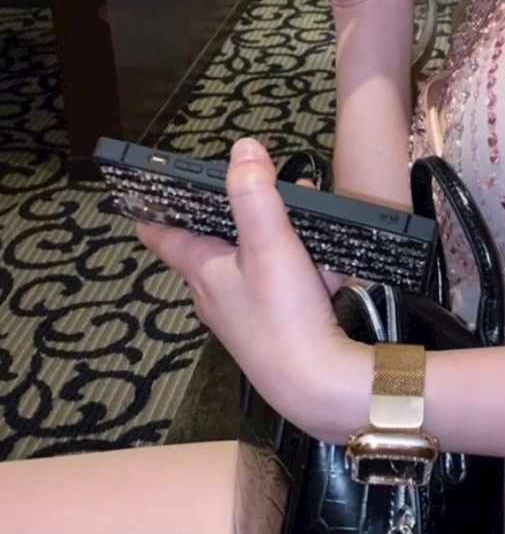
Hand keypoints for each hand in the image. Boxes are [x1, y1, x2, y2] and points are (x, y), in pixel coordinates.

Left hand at [135, 138, 370, 440]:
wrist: (318, 384)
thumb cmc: (283, 317)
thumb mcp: (270, 244)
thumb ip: (255, 193)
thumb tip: (243, 149)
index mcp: (202, 270)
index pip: (163, 234)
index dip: (154, 209)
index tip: (145, 191)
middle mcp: (215, 292)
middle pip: (218, 240)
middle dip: (242, 212)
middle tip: (264, 188)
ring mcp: (244, 310)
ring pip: (258, 259)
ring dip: (283, 240)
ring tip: (311, 230)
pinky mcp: (273, 324)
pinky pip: (286, 284)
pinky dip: (306, 271)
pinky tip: (329, 272)